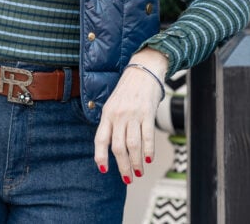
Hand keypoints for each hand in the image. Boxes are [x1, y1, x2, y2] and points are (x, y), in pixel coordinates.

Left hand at [93, 48, 167, 183]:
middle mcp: (119, 115)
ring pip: (133, 145)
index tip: (104, 170)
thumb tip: (111, 147)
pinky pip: (147, 136)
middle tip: (127, 179)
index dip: (100, 156)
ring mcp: (133, 114)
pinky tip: (149, 159)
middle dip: (122, 166)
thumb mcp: (112, 103)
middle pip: (118, 147)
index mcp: (107, 114)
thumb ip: (110, 123)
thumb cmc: (128, 89)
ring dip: (136, 162)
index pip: (100, 139)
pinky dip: (148, 150)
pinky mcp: (148, 113)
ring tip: (138, 172)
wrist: (144, 69)